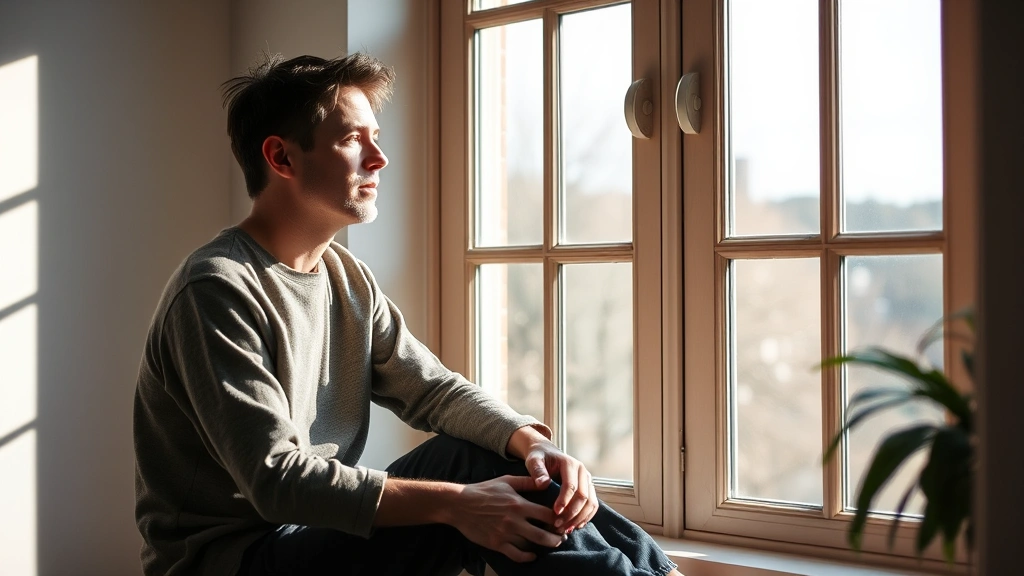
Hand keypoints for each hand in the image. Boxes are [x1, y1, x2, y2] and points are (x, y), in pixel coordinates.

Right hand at [448, 475, 562, 561]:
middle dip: (556, 538)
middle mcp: (514, 520)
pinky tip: (532, 555)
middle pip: (543, 534)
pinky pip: (516, 555)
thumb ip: (526, 482)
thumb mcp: (507, 481)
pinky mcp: (496, 543)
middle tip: (561, 537)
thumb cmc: (484, 490)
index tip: (562, 520)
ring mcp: (505, 533)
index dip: (558, 519)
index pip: (547, 514)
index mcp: (519, 504)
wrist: (460, 504)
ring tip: (550, 544)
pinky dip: (527, 557)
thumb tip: (544, 480)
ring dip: (543, 547)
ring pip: (531, 545)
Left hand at [522, 438, 598, 534]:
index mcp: (570, 464)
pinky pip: (592, 506)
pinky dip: (585, 518)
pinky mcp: (588, 489)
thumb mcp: (534, 461)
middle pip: (584, 496)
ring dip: (579, 518)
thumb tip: (543, 484)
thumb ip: (537, 471)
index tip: (555, 513)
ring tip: (565, 529)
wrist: (546, 453)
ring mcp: (587, 481)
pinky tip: (574, 526)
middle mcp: (583, 472)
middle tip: (557, 526)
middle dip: (572, 514)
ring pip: (591, 503)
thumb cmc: (539, 458)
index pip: (571, 485)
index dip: (564, 501)